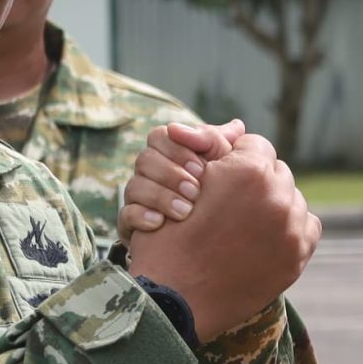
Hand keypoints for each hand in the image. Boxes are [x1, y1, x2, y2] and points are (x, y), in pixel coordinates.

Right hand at [122, 120, 229, 237]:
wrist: (211, 237)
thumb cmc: (217, 193)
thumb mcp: (224, 168)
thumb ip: (225, 148)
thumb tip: (237, 126)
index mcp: (168, 153)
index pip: (159, 137)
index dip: (178, 150)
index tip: (202, 169)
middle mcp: (149, 173)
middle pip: (145, 159)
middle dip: (171, 175)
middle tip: (195, 192)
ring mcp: (138, 198)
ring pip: (134, 186)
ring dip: (161, 197)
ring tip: (185, 212)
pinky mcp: (132, 223)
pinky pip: (125, 214)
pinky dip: (142, 216)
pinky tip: (160, 223)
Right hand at [127, 125, 322, 339]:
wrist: (174, 298)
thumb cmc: (169, 236)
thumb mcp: (182, 181)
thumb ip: (214, 150)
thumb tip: (239, 127)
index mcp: (249, 170)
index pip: (255, 144)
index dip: (235, 157)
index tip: (222, 173)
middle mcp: (278, 196)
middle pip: (277, 171)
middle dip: (257, 179)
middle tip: (234, 199)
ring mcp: (292, 228)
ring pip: (292, 198)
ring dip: (275, 203)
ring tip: (247, 220)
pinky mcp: (297, 256)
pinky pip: (306, 226)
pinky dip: (291, 227)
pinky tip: (264, 236)